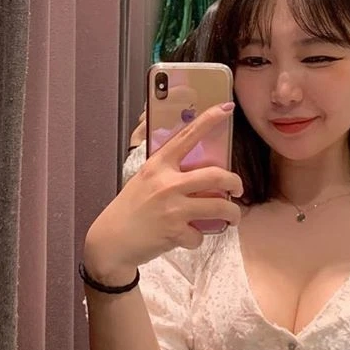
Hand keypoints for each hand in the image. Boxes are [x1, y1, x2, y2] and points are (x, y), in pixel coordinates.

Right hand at [84, 103, 242, 284]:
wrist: (111, 241)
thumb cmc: (129, 209)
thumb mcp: (144, 180)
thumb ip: (168, 173)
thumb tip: (197, 172)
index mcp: (158, 165)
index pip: (187, 136)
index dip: (209, 120)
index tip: (227, 108)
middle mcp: (167, 183)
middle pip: (217, 176)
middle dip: (235, 182)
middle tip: (238, 189)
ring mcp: (173, 208)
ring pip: (219, 207)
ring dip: (232, 214)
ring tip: (231, 218)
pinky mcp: (175, 232)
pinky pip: (200, 235)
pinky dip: (197, 238)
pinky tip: (187, 237)